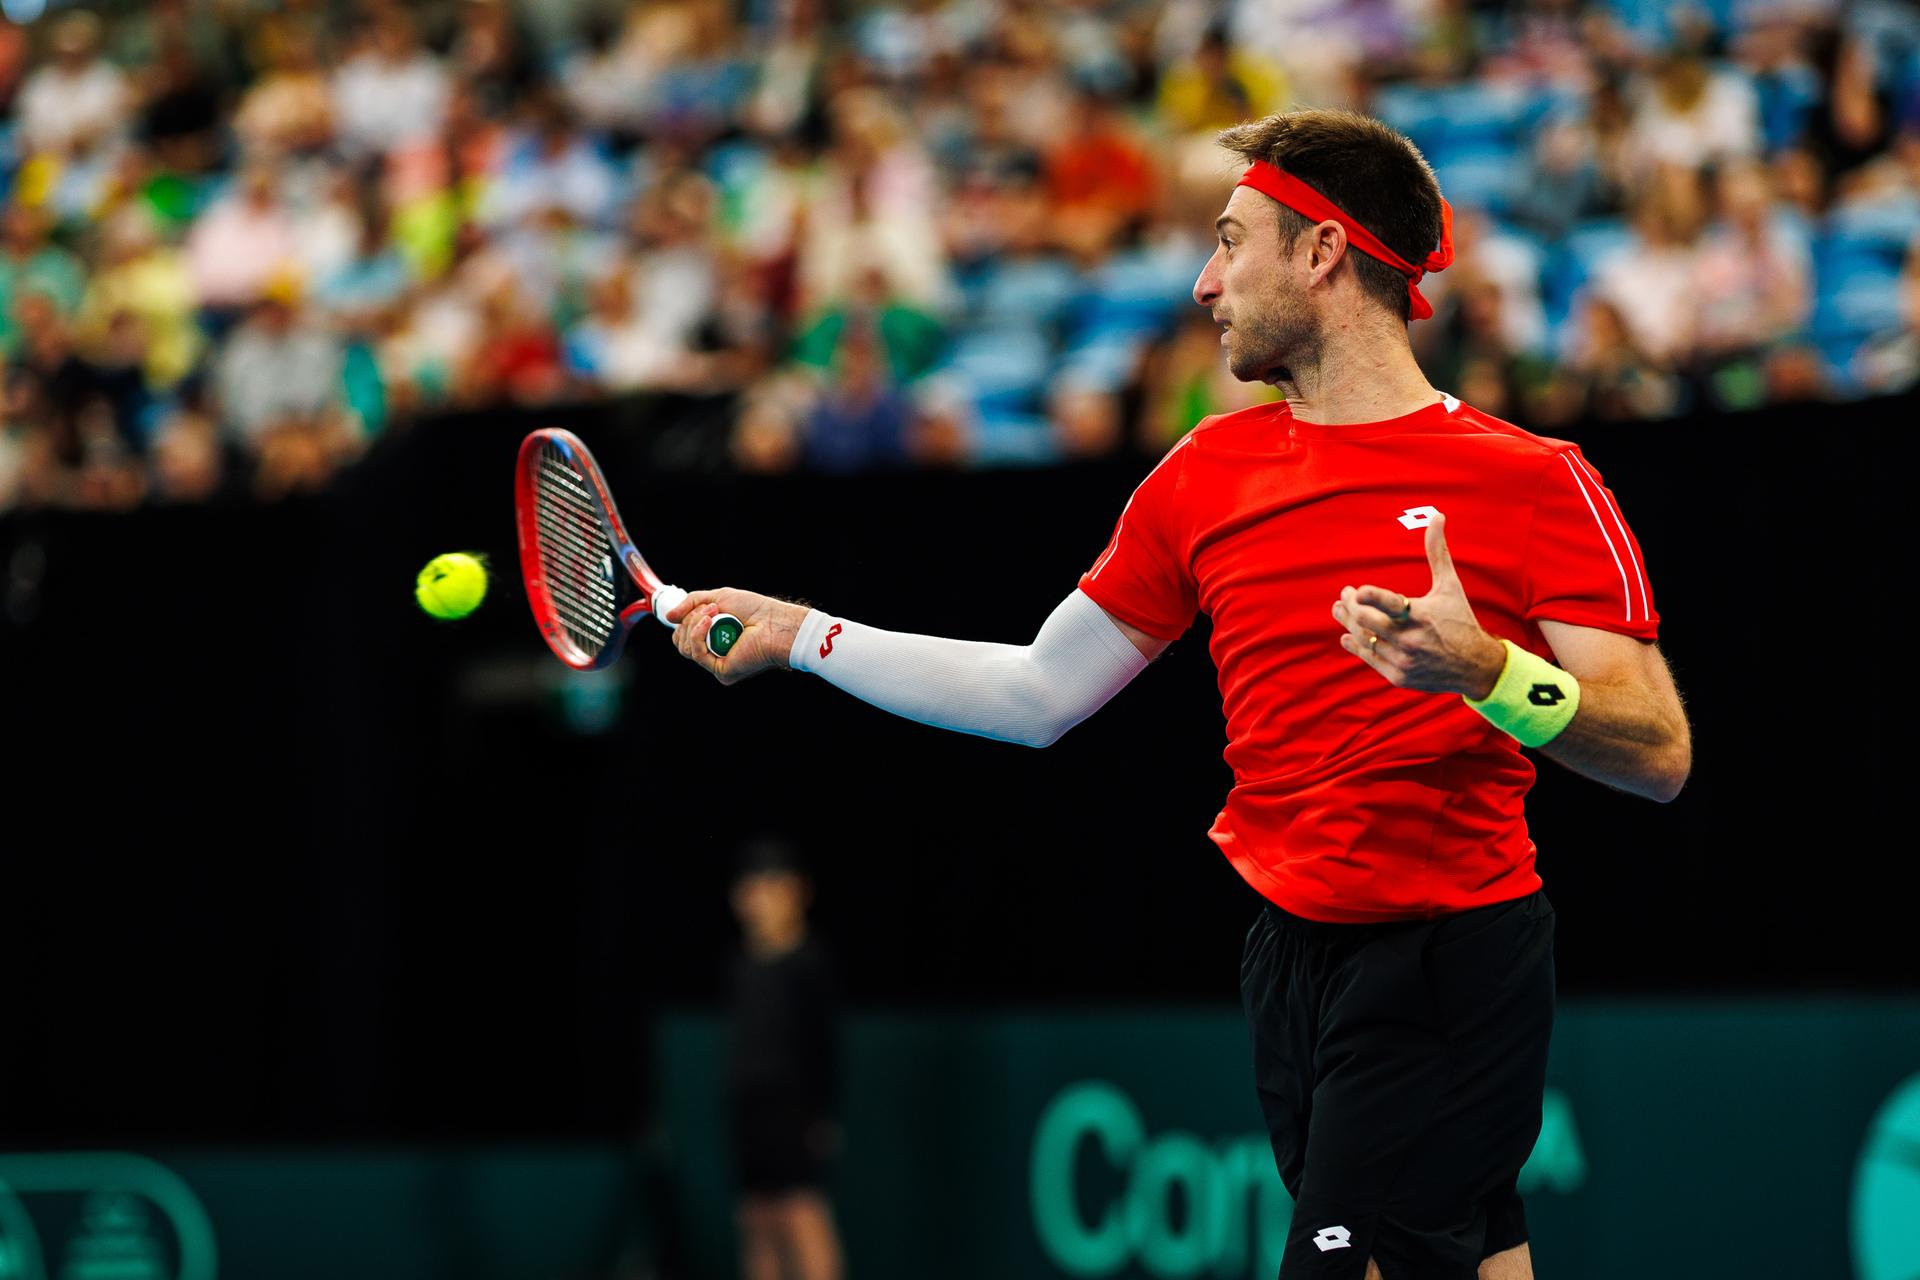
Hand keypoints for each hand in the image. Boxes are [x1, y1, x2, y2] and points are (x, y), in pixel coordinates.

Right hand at [663, 588, 809, 684]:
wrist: (773, 622)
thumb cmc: (754, 609)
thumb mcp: (717, 598)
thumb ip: (691, 604)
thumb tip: (669, 617)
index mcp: (712, 640)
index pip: (683, 638)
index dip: (683, 623)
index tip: (694, 608)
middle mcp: (714, 654)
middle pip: (681, 643)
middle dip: (689, 621)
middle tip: (710, 608)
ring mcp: (717, 664)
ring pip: (686, 648)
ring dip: (696, 624)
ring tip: (715, 612)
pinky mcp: (722, 671)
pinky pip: (697, 653)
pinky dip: (699, 634)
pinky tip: (709, 621)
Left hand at [1330, 511, 1506, 697]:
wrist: (1475, 666)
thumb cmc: (1460, 619)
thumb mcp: (1450, 586)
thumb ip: (1437, 552)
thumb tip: (1436, 516)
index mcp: (1422, 615)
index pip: (1390, 604)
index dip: (1371, 597)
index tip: (1357, 589)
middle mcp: (1411, 639)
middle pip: (1367, 621)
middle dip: (1352, 606)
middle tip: (1346, 595)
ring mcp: (1403, 660)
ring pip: (1364, 639)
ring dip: (1348, 623)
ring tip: (1339, 609)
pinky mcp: (1398, 676)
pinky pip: (1369, 658)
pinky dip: (1355, 645)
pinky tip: (1347, 634)